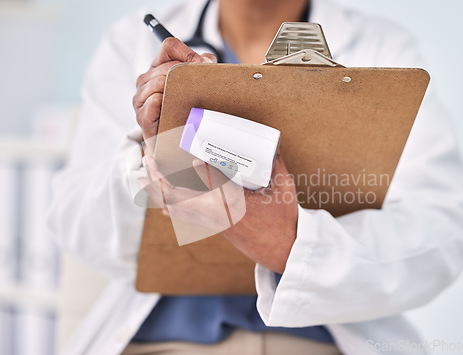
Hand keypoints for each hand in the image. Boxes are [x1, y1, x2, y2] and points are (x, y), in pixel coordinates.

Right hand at [133, 38, 215, 146]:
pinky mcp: (142, 117)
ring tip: (185, 102)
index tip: (203, 65)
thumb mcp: (195, 87)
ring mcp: (141, 99)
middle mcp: (145, 81)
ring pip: (159, 82)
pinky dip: (164, 103)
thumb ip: (201, 68)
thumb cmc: (184, 113)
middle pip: (166, 65)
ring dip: (176, 90)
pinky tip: (172, 110)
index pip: (169, 46)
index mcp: (157, 68)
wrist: (176, 144)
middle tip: (200, 87)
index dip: (188, 53)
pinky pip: (153, 101)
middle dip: (186, 75)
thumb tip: (206, 60)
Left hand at [140, 150, 298, 273]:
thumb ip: (275, 163)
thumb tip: (270, 142)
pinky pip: (183, 216)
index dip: (196, 168)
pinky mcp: (213, 226)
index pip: (205, 183)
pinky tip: (163, 201)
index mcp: (232, 203)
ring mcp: (212, 222)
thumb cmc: (283, 220)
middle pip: (173, 200)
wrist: (283, 251)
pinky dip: (169, 205)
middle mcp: (215, 214)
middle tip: (146, 157)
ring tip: (145, 174)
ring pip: (174, 209)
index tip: (185, 155)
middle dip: (154, 179)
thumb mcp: (282, 189)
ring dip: (157, 191)